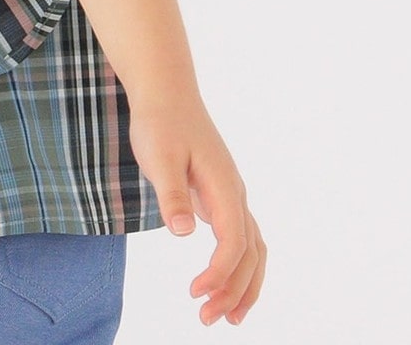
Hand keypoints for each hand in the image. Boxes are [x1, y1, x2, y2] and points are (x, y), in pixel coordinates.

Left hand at [128, 93, 265, 326]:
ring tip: (226, 317)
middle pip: (250, 252)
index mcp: (223, 185)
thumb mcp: (159, 156)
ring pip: (252, 248)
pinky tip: (223, 284)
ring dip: (243, 284)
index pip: (233, 241)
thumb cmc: (160, 122)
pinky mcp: (219, 196)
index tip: (195, 293)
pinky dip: (239, 266)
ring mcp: (229, 195)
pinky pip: (240, 239)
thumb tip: (183, 232)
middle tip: (208, 318)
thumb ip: (171, 193)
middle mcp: (234, 193)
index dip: (219, 272)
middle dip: (234, 290)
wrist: (166, 92)